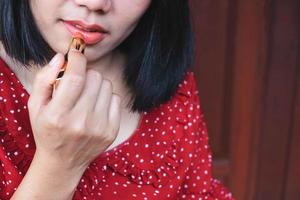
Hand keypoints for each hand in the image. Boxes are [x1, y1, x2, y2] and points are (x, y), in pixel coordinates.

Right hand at [27, 50, 120, 170]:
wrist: (63, 162)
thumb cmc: (47, 130)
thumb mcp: (35, 106)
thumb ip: (44, 79)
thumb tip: (61, 58)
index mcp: (58, 115)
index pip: (75, 77)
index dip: (78, 59)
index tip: (76, 53)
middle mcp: (80, 122)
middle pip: (94, 78)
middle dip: (85, 74)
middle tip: (78, 83)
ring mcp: (99, 128)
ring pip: (107, 85)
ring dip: (96, 85)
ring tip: (86, 96)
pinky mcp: (111, 131)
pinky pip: (116, 98)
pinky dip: (106, 97)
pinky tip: (96, 106)